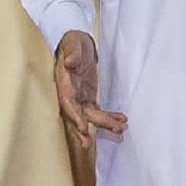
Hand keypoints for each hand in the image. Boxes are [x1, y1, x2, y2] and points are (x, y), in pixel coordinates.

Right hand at [54, 30, 126, 148]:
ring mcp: (79, 97)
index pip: (67, 102)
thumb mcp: (73, 43)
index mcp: (63, 82)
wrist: (76, 43)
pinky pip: (97, 111)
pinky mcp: (88, 98)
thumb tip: (68, 62)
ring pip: (89, 116)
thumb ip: (72, 53)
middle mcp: (70, 93)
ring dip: (103, 123)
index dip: (73, 115)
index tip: (82, 126)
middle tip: (88, 144)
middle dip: (82, 130)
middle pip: (76, 114)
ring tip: (120, 129)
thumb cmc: (73, 42)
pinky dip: (109, 117)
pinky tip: (122, 120)